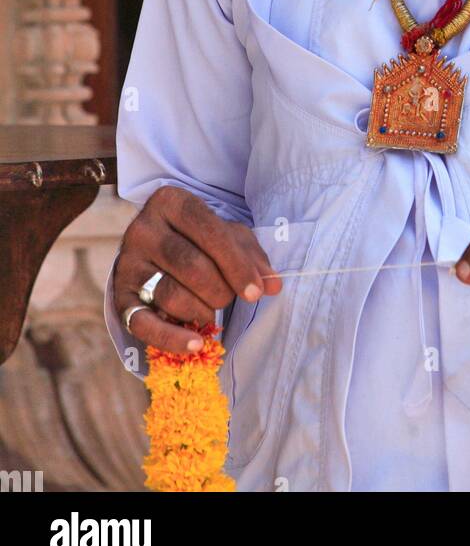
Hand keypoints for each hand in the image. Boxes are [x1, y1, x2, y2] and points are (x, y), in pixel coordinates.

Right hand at [113, 185, 280, 353]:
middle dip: (220, 289)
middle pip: (191, 265)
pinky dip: (172, 338)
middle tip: (229, 297)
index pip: (209, 231)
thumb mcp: (226, 235)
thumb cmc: (197, 240)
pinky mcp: (120, 296)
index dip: (236, 264)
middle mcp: (143, 229)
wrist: (154, 249)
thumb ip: (250, 256)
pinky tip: (196, 344)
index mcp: (170, 201)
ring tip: (210, 309)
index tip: (256, 292)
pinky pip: (143, 324)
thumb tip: (273, 285)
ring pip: (171, 294)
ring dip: (202, 310)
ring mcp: (127, 263)